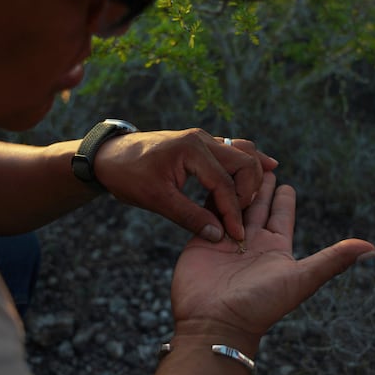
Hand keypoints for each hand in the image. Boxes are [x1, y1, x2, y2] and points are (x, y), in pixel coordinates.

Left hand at [94, 128, 277, 241]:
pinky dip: (247, 162)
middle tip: (243, 218)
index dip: (233, 212)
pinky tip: (265, 168)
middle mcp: (202, 139)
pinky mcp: (200, 145)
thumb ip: (189, 216)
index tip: (237, 235)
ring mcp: (203, 139)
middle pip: (243, 162)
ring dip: (252, 174)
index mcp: (192, 150)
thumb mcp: (156, 199)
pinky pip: (233, 150)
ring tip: (261, 195)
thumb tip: (218, 235)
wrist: (109, 156)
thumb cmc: (128, 175)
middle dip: (248, 191)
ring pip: (242, 151)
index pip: (224, 183)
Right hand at [170, 172, 374, 350]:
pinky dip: (213, 195)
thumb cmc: (261, 304)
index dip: (284, 196)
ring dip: (236, 185)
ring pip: (233, 203)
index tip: (285, 180)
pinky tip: (213, 178)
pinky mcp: (203, 239)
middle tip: (260, 162)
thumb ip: (333, 260)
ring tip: (237, 164)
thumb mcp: (301, 279)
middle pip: (257, 204)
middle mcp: (251, 241)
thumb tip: (372, 248)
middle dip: (259, 184)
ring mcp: (226, 239)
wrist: (216, 322)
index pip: (282, 214)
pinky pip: (209, 211)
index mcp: (276, 247)